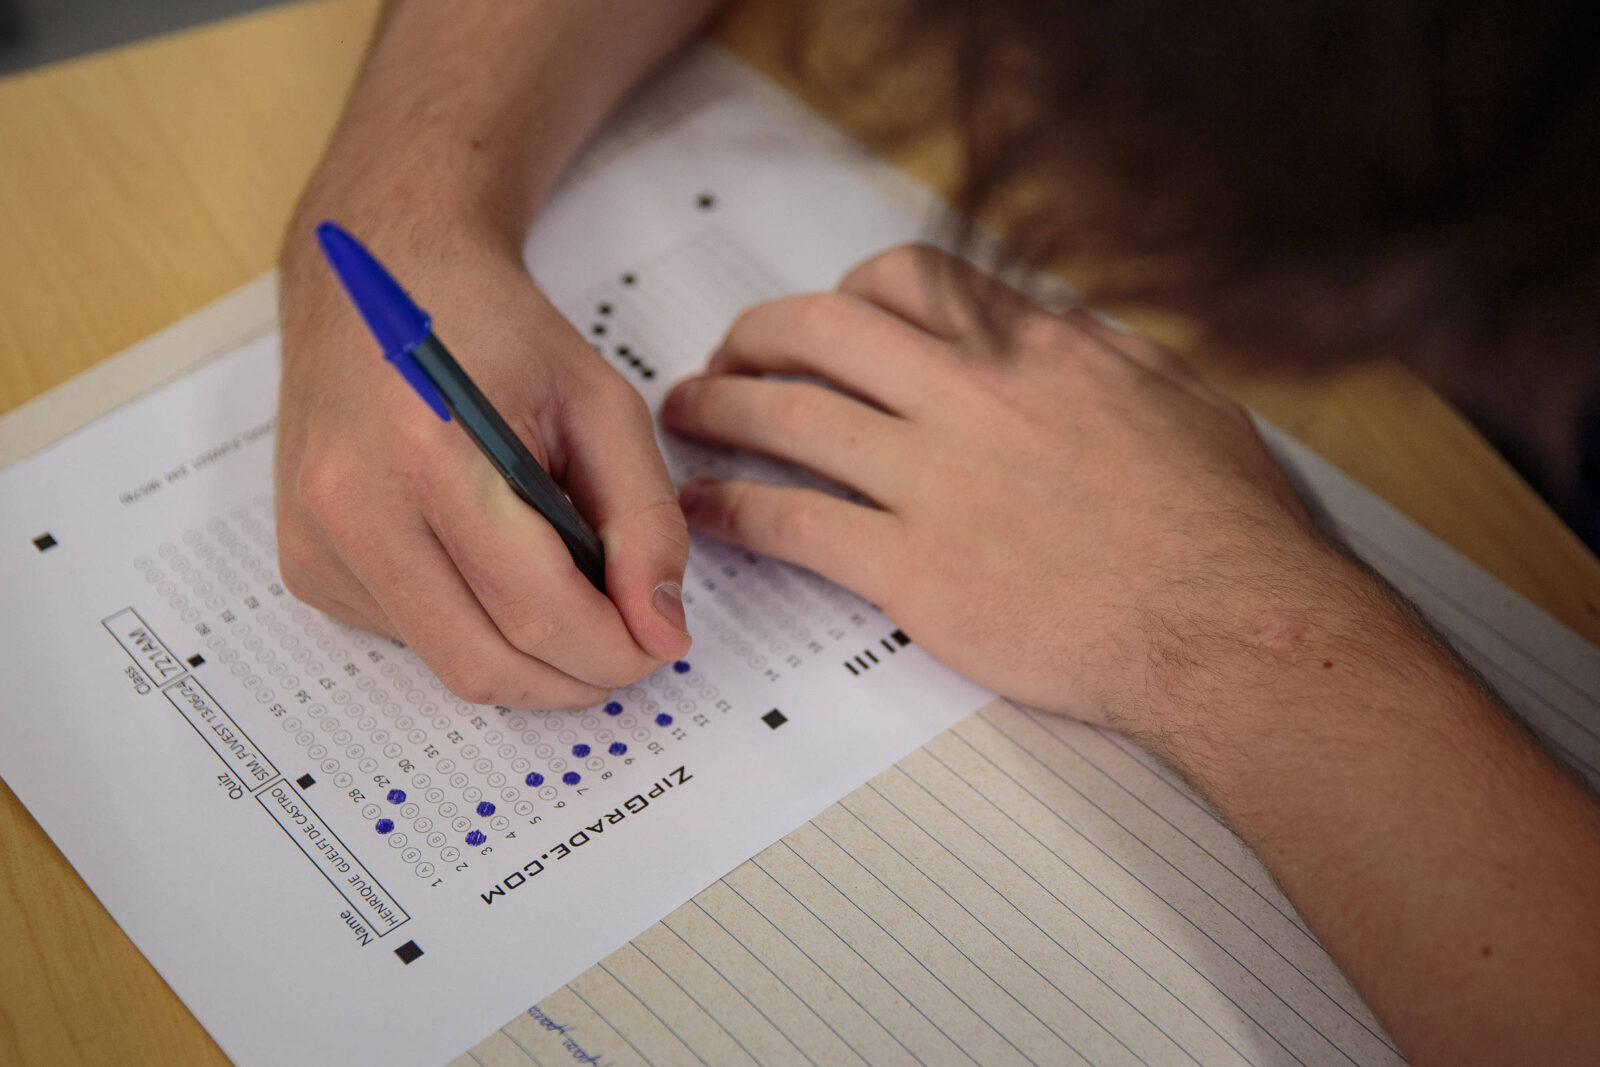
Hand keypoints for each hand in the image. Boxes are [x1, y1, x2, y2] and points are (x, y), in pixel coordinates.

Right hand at [274, 215, 689, 708]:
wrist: (386, 278)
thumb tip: (661, 631)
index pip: (536, 609)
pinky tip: (494, 566)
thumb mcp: (601, 404)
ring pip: (451, 664)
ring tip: (565, 585)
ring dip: (530, 657)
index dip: (616, 649)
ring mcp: (317, 544)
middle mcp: (351, 506)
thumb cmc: (497, 333)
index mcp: (426, 453)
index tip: (662, 644)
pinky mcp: (307, 567)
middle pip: (486, 663)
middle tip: (629, 646)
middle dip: (577, 676)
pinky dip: (476, 628)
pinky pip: (414, 642)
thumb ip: (645, 521)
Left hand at [661, 244, 1338, 730]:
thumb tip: (1060, 337)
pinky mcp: (916, 570)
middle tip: (727, 360)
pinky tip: (705, 515)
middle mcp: (973, 396)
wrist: (1232, 628)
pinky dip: (733, 512)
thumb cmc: (1225, 530)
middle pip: (821, 330)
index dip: (843, 294)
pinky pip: (793, 523)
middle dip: (755, 336)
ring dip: (719, 411)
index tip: (823, 322)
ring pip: (788, 416)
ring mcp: (938, 481)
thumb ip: (1106, 358)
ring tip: (687, 419)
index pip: (907, 278)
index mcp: (1036, 349)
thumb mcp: (1182, 399)